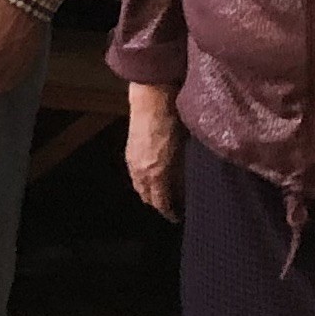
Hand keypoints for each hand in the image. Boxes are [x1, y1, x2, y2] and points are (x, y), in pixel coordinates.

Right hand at [123, 84, 180, 216]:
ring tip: (162, 194)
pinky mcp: (130, 152)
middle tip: (172, 206)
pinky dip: (142, 181)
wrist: (153, 99)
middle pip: (148, 198)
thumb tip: (184, 188)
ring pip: (139, 187)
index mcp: (158, 173)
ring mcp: (133, 161)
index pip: (162, 203)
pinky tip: (151, 177)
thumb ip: (181, 172)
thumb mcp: (184, 150)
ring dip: (149, 193)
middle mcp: (142, 171)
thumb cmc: (175, 121)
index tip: (179, 216)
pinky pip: (135, 175)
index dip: (170, 212)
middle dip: (159, 204)